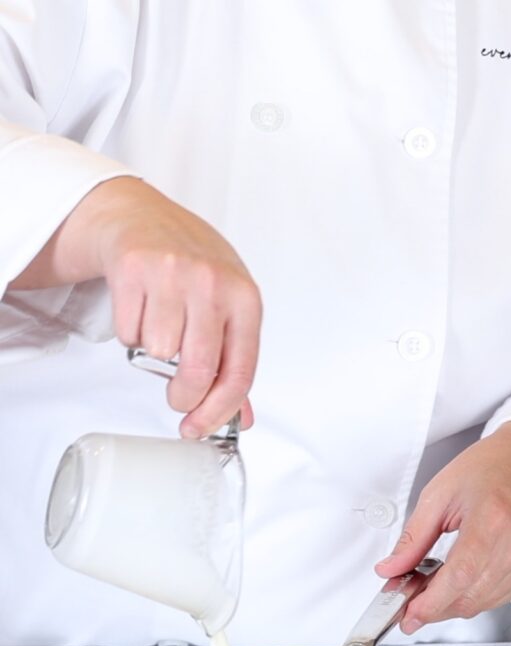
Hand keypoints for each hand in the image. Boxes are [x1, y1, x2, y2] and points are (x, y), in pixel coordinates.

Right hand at [13, 177, 261, 436]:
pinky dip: (132, 334)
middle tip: (179, 399)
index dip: (218, 411)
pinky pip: (129, 334)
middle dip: (184, 399)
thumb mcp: (230, 309)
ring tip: (161, 327)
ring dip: (154, 354)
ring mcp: (174, 274)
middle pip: (198, 372)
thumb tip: (242, 417)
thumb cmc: (194, 268)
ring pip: (159, 353)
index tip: (200, 428)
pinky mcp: (134, 269)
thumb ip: (236, 364)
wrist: (145, 218)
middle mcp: (213, 284)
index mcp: (246, 299)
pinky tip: (143, 310)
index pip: (239, 372)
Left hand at [375, 422, 510, 633]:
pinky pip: (493, 600)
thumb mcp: (439, 494)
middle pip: (468, 597)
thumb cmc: (489, 470)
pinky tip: (453, 583)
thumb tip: (390, 570)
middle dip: (432, 608)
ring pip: (479, 605)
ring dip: (448, 605)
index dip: (431, 602)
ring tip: (427, 587)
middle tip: (406, 600)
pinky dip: (468, 598)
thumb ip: (413, 537)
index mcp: (493, 519)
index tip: (407, 613)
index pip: (460, 576)